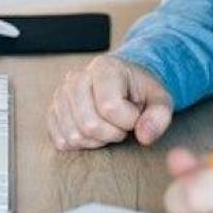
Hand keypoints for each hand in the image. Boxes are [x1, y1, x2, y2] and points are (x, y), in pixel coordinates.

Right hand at [47, 54, 173, 149]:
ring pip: (73, 135)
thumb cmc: (141, 91)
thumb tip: (145, 136)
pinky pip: (60, 141)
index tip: (135, 115)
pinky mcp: (53, 111)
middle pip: (88, 124)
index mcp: (104, 68)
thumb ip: (159, 116)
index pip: (109, 106)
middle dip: (111, 134)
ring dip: (96, 141)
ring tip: (108, 127)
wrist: (123, 84)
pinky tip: (93, 133)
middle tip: (122, 125)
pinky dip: (80, 144)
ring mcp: (61, 94)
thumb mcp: (160, 99)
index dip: (127, 121)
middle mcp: (77, 77)